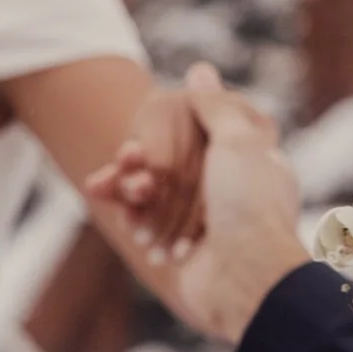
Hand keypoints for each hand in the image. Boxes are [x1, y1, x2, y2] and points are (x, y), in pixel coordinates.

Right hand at [85, 64, 307, 343]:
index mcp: (253, 161)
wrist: (243, 280)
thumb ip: (216, 106)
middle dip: (146, 157)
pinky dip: (123, 205)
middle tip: (127, 155)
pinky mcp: (179, 247)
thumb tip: (200, 71)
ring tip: (114, 182)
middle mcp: (231, 189)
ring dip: (131, 182)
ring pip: (157, 188)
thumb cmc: (248, 206)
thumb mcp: (238, 141)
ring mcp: (204, 220)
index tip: (161, 113)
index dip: (178, 123)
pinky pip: (145, 217)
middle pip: (176, 159)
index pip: (207, 128)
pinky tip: (99, 190)